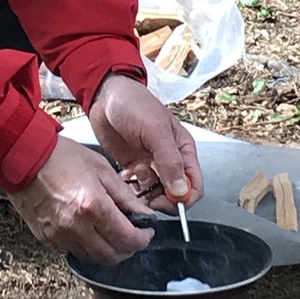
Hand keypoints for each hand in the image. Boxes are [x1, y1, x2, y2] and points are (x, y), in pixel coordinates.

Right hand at [7, 135, 155, 263]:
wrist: (23, 156)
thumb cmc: (60, 156)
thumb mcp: (100, 167)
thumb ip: (124, 194)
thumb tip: (144, 213)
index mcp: (93, 206)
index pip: (128, 239)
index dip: (143, 239)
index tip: (146, 231)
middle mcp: (76, 226)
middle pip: (112, 255)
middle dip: (127, 248)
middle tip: (131, 234)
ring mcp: (60, 235)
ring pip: (94, 258)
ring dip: (107, 250)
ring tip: (110, 232)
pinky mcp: (47, 238)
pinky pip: (74, 251)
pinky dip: (86, 245)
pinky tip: (88, 229)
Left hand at [89, 74, 202, 212]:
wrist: (105, 96)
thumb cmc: (134, 104)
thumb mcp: (155, 130)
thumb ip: (169, 160)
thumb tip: (180, 191)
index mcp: (183, 149)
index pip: (194, 185)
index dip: (184, 198)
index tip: (167, 202)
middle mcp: (169, 159)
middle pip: (175, 193)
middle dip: (163, 201)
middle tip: (147, 200)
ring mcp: (151, 164)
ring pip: (157, 193)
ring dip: (147, 197)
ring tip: (134, 187)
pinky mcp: (134, 166)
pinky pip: (138, 187)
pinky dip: (133, 189)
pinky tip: (125, 179)